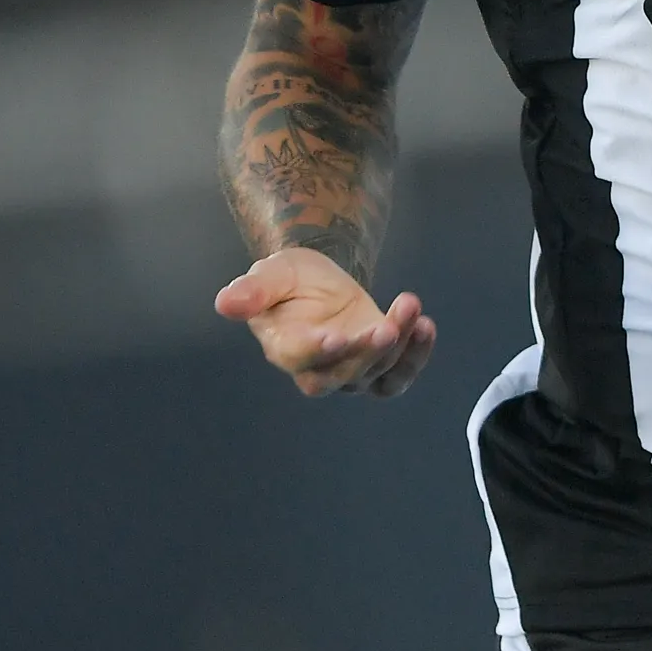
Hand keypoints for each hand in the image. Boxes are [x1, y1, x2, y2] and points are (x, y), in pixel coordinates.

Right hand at [214, 247, 436, 396]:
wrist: (318, 279)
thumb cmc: (289, 279)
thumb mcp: (271, 274)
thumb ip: (253, 290)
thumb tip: (225, 303)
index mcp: (285, 347)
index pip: (300, 358)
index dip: (317, 351)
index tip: (335, 335)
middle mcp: (317, 368)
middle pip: (342, 376)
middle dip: (366, 355)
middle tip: (385, 327)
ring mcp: (350, 370)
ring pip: (375, 375)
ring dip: (399, 346)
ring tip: (410, 307)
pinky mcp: (377, 364)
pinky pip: (398, 375)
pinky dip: (416, 356)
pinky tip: (426, 326)